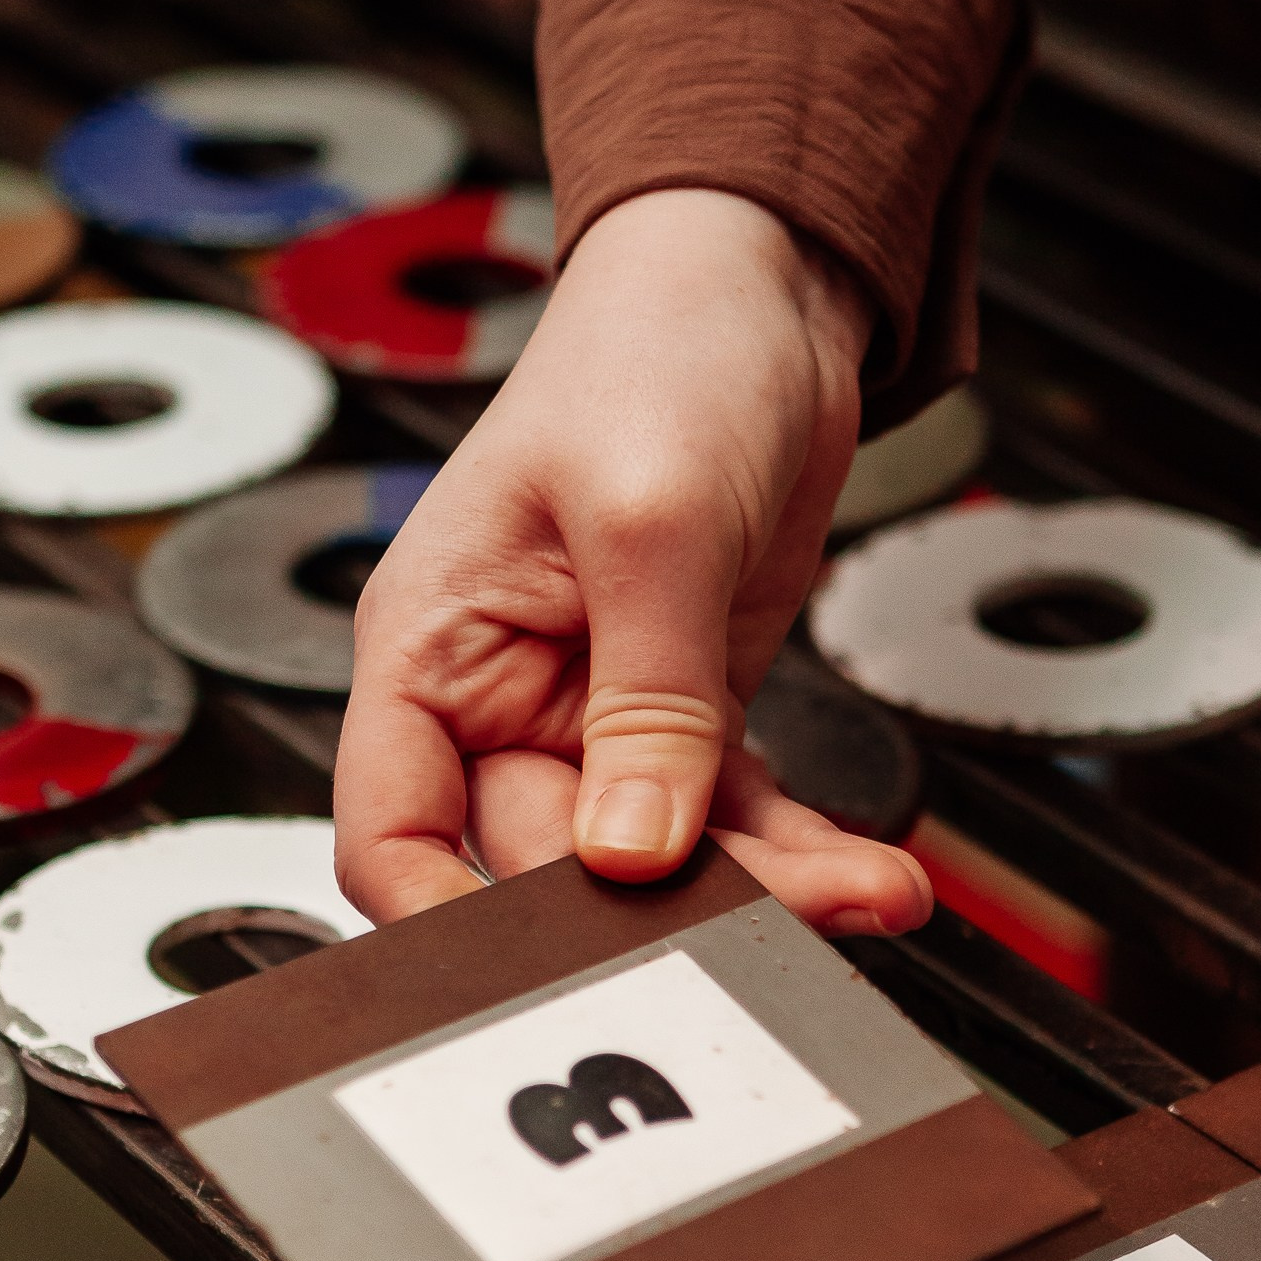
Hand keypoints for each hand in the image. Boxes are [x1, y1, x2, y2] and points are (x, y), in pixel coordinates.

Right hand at [335, 189, 938, 935]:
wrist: (764, 286)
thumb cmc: (655, 352)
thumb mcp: (648, 523)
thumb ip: (644, 702)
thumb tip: (632, 852)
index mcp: (428, 649)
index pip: (392, 834)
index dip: (442, 921)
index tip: (532, 975)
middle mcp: (499, 700)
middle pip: (543, 867)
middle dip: (651, 912)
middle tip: (764, 932)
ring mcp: (598, 714)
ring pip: (653, 862)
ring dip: (758, 892)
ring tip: (861, 899)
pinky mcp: (690, 714)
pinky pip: (731, 821)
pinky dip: (800, 854)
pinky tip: (868, 874)